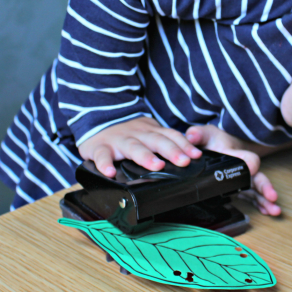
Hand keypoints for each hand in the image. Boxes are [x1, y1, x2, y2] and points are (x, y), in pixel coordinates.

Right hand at [78, 116, 202, 177]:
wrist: (95, 118)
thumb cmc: (126, 133)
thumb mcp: (148, 133)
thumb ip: (164, 143)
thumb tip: (188, 158)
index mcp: (150, 131)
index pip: (171, 136)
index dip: (184, 145)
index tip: (196, 155)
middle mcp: (137, 134)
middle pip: (156, 140)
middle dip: (171, 150)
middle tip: (184, 161)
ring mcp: (118, 139)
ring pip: (133, 146)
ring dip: (145, 156)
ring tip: (157, 165)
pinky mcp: (99, 147)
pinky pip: (102, 155)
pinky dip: (104, 163)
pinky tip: (110, 173)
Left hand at [185, 124, 281, 215]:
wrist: (214, 144)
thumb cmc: (210, 140)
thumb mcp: (203, 134)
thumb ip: (197, 134)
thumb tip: (191, 136)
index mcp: (234, 155)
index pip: (246, 159)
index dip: (249, 163)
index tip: (252, 169)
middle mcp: (242, 168)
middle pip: (257, 177)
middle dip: (265, 188)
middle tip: (273, 197)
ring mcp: (243, 179)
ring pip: (257, 190)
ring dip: (266, 201)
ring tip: (275, 211)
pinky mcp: (240, 187)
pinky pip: (252, 196)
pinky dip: (259, 204)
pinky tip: (266, 212)